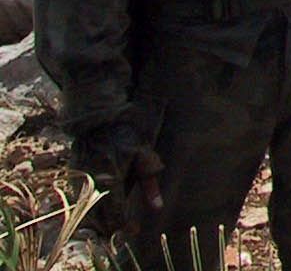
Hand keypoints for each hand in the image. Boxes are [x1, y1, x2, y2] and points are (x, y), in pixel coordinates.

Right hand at [71, 121, 163, 235]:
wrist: (99, 120)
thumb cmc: (126, 135)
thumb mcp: (144, 156)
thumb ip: (150, 182)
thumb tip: (158, 207)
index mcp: (112, 178)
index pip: (116, 213)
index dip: (125, 224)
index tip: (134, 229)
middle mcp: (94, 183)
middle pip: (100, 217)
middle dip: (112, 225)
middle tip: (125, 227)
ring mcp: (81, 180)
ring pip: (87, 211)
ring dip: (100, 219)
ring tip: (114, 220)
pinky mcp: (74, 176)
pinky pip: (80, 200)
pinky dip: (90, 207)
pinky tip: (101, 206)